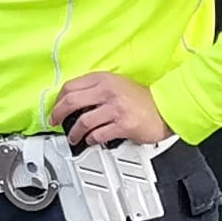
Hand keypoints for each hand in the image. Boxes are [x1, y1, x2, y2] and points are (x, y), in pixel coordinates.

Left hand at [50, 72, 167, 147]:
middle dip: (58, 114)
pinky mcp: (124, 125)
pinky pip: (99, 134)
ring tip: (73, 137)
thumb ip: (96, 89)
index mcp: (104, 79)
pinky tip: (91, 141)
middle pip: (71, 102)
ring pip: (83, 121)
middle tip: (55, 122)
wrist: (166, 108)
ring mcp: (116, 108)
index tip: (55, 108)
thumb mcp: (117, 84)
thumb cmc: (143, 99)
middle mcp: (108, 92)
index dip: (58, 100)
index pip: (70, 87)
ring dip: (74, 133)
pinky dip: (91, 140)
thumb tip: (73, 101)